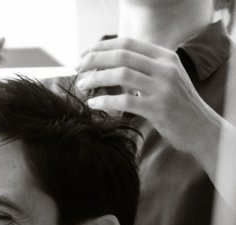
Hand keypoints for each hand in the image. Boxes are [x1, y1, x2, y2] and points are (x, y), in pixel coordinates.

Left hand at [77, 37, 223, 164]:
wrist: (201, 127)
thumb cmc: (176, 104)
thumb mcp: (164, 78)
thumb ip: (142, 69)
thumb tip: (105, 66)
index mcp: (165, 57)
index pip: (127, 43)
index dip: (102, 47)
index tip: (84, 56)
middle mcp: (165, 68)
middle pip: (121, 56)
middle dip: (94, 60)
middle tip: (77, 69)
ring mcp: (163, 87)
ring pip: (121, 74)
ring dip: (96, 78)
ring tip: (82, 85)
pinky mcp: (159, 108)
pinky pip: (125, 100)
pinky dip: (105, 100)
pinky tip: (93, 103)